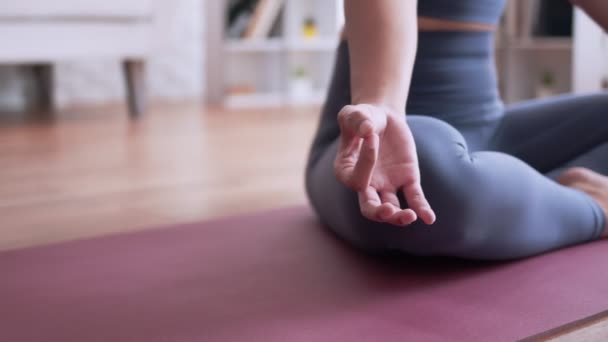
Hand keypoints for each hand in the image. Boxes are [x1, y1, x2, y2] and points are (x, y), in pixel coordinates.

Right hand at [334, 104, 435, 225]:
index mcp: (346, 171)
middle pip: (369, 208)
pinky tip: (429, 218)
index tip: (371, 135)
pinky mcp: (407, 179)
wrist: (381, 117)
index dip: (366, 161)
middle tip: (388, 210)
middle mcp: (366, 184)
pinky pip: (414, 198)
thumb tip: (368, 130)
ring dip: (399, 216)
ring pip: (391, 209)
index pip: (356, 179)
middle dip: (378, 212)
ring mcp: (387, 184)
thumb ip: (357, 120)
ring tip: (410, 215)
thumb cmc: (362, 117)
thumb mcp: (354, 113)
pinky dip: (422, 208)